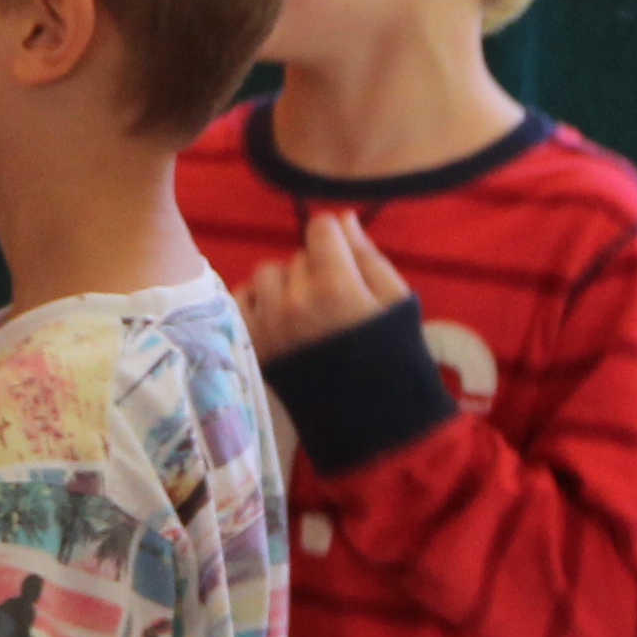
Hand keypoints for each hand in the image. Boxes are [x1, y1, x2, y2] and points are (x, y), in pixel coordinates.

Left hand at [234, 209, 409, 362]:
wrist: (372, 418)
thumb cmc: (393, 356)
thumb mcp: (395, 299)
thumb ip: (366, 255)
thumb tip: (341, 218)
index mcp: (335, 285)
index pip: (320, 227)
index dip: (335, 238)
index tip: (343, 256)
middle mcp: (294, 301)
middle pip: (296, 255)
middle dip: (315, 267)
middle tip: (334, 297)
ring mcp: (269, 325)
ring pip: (267, 274)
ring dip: (285, 284)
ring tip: (306, 310)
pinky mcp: (254, 346)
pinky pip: (241, 301)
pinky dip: (257, 302)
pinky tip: (279, 318)